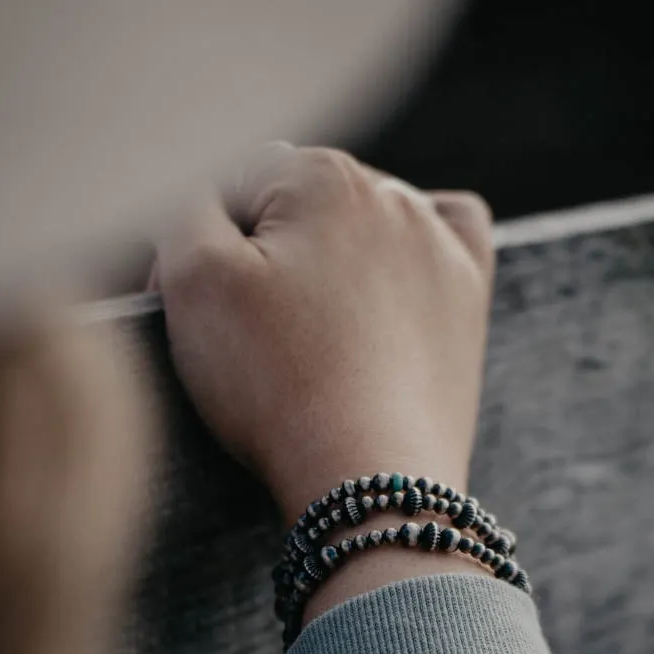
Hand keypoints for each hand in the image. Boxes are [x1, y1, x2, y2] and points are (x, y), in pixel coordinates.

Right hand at [152, 144, 494, 526]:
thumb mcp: (194, 280)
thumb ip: (184, 206)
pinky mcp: (468, 299)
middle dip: (261, 252)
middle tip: (244, 335)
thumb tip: (207, 195)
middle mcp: (392, 194)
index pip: (230, 187)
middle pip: (298, 203)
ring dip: (328, 257)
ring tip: (309, 328)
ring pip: (363, 222)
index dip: (194, 249)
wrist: (370, 478)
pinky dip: (418, 245)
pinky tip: (393, 274)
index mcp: (321, 176)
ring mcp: (439, 246)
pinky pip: (450, 234)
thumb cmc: (277, 384)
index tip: (190, 317)